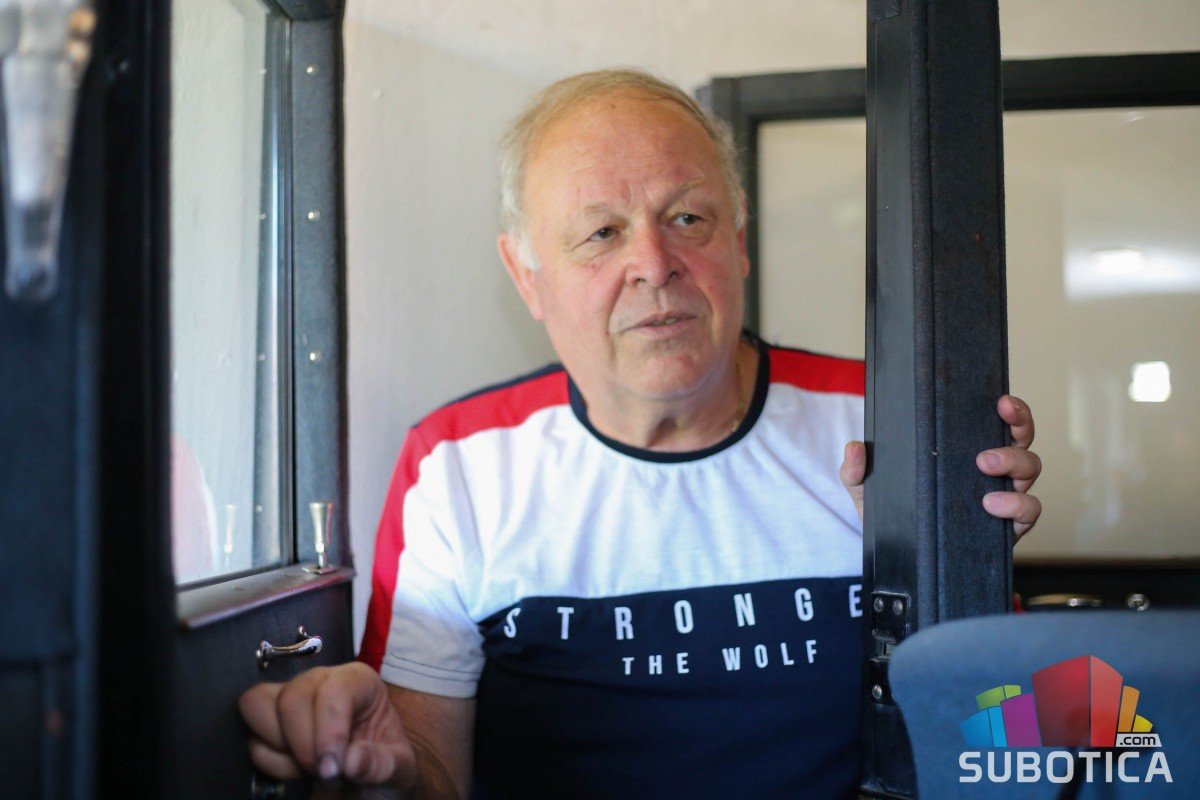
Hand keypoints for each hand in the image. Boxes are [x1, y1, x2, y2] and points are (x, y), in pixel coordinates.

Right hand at [239, 662, 416, 796]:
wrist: (366, 786)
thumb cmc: (383, 767)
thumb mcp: (399, 770)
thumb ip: (381, 764)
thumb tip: (352, 761)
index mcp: (359, 683)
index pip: (334, 691)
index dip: (329, 731)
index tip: (333, 769)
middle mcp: (321, 682)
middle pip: (291, 696)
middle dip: (303, 743)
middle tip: (325, 772)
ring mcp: (292, 699)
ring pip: (257, 704)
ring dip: (278, 745)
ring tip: (307, 766)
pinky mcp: (271, 723)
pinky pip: (251, 737)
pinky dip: (270, 760)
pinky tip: (296, 770)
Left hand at [838, 394, 1041, 541]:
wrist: (896, 558)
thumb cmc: (890, 513)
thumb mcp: (866, 488)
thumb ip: (855, 468)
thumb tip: (854, 447)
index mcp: (963, 451)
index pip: (996, 421)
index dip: (1010, 409)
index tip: (1001, 401)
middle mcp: (991, 470)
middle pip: (1022, 440)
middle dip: (1017, 430)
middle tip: (986, 445)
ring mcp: (1003, 496)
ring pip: (1030, 470)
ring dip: (1015, 464)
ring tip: (986, 468)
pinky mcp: (1008, 527)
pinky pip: (1030, 511)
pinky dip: (1018, 505)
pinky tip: (992, 505)